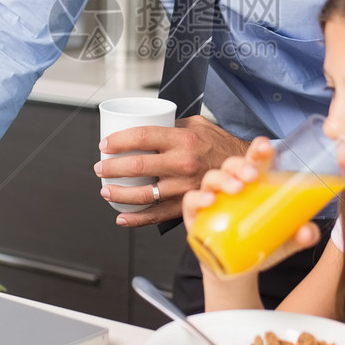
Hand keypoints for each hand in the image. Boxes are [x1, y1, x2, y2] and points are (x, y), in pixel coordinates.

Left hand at [95, 116, 248, 225]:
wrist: (245, 170)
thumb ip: (171, 126)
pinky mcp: (187, 205)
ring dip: (118, 193)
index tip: (104, 144)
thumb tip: (144, 127)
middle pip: (137, 166)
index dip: (118, 140)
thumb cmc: (219, 145)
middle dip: (111, 168)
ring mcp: (184, 187)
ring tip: (106, 190)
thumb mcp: (197, 125)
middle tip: (100, 167)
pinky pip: (157, 215)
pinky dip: (136, 219)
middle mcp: (183, 163)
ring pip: (142, 194)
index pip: (142, 136)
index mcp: (183, 139)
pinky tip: (122, 217)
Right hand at [183, 137, 322, 268]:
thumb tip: (309, 232)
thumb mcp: (285, 241)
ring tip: (237, 189)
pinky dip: (199, 198)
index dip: (259, 149)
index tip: (266, 148)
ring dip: (224, 179)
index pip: (255, 159)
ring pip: (212, 177)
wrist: (235, 270)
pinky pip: (191, 200)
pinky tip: (209, 202)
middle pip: (232, 164)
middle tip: (253, 176)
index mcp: (254, 184)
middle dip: (242, 165)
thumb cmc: (259, 245)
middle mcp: (231, 185)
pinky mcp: (194, 214)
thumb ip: (300, 236)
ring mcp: (211, 198)